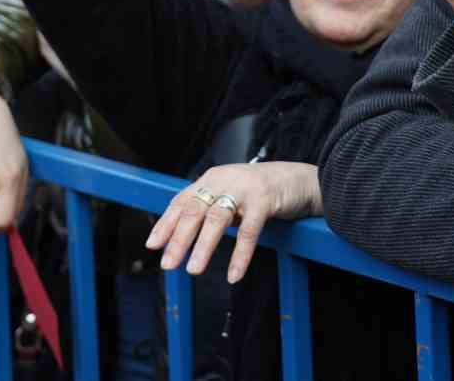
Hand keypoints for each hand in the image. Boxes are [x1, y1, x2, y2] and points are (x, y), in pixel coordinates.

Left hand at [146, 162, 321, 283]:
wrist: (301, 179)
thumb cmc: (263, 191)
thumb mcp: (232, 193)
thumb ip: (211, 207)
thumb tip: (183, 233)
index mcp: (212, 179)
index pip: (181, 201)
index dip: (166, 223)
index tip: (152, 245)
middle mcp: (224, 180)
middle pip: (194, 211)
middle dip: (178, 239)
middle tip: (168, 265)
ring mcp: (244, 188)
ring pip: (216, 219)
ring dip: (203, 247)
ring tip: (193, 270)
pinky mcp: (264, 200)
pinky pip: (248, 231)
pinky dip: (240, 254)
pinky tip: (233, 274)